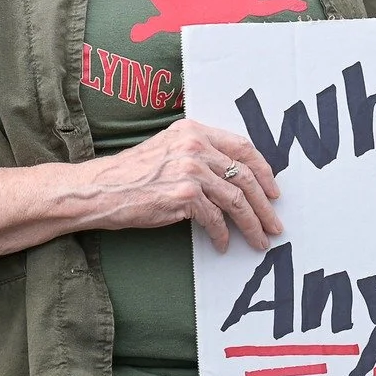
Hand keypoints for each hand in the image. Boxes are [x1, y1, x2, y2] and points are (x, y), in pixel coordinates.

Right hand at [73, 119, 281, 251]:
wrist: (100, 189)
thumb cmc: (132, 174)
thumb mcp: (169, 149)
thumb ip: (199, 153)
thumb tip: (234, 177)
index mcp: (194, 131)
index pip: (242, 146)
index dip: (263, 170)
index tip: (273, 190)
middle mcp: (195, 146)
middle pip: (245, 176)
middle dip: (265, 205)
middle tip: (275, 224)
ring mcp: (190, 170)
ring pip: (236, 200)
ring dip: (252, 224)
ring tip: (259, 240)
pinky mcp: (183, 195)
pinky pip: (215, 219)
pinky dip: (222, 234)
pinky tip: (223, 244)